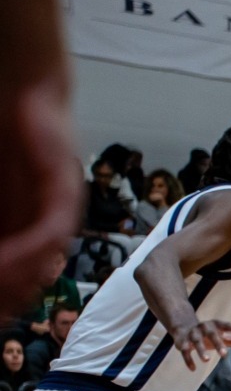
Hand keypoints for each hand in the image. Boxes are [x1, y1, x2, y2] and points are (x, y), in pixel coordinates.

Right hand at [0, 81, 79, 315]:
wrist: (25, 92)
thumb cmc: (3, 141)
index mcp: (29, 227)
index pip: (18, 276)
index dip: (4, 297)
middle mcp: (50, 225)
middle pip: (33, 276)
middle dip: (8, 297)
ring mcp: (60, 209)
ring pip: (43, 259)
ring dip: (17, 279)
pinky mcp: (64, 190)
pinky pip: (50, 229)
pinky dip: (29, 248)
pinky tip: (9, 258)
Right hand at [171, 321, 230, 368]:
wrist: (184, 328)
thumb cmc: (213, 335)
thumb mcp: (228, 337)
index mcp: (216, 325)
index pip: (225, 324)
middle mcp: (204, 327)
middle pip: (211, 334)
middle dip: (217, 343)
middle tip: (225, 355)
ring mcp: (192, 334)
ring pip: (196, 341)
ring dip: (200, 350)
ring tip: (206, 360)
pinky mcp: (182, 342)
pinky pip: (184, 351)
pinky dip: (188, 359)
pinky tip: (193, 369)